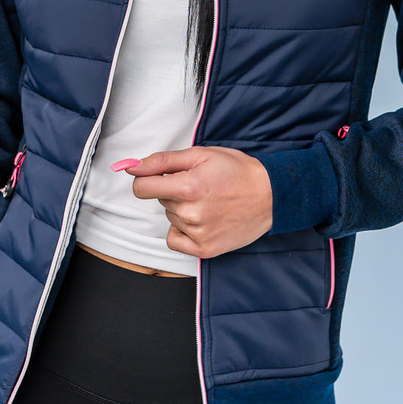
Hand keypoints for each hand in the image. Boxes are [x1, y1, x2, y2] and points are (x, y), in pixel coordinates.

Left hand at [123, 146, 273, 257]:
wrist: (270, 195)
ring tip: (209, 201)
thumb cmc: (237, 171)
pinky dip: (182, 230)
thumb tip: (132, 167)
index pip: (141, 188)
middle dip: (174, 191)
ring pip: (170, 217)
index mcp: (188, 186)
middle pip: (160, 200)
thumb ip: (163, 161)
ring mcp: (198, 234)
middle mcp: (191, 213)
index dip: (146, 179)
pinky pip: (174, 240)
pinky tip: (202, 220)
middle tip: (201, 186)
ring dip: (182, 209)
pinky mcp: (205, 250)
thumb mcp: (201, 154)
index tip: (158, 177)